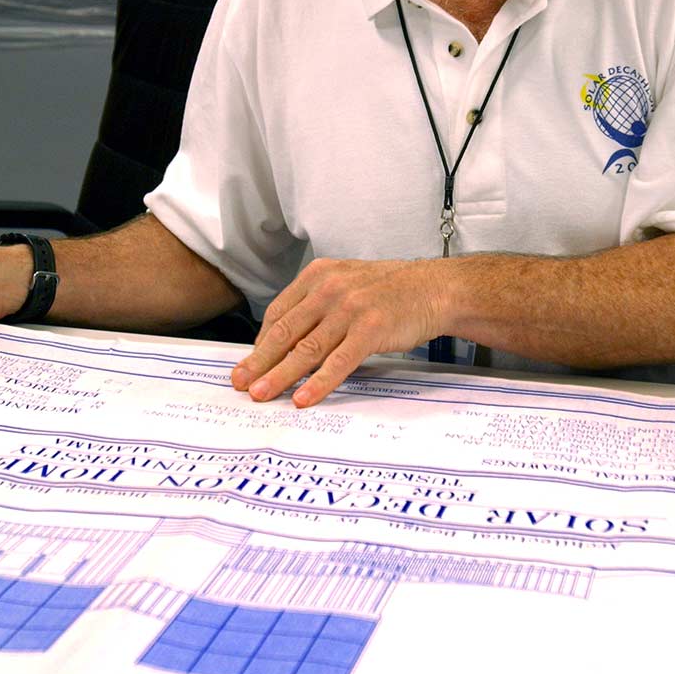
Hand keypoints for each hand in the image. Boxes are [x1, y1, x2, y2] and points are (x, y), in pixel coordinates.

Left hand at [230, 257, 448, 407]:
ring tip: (261, 395)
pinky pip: (338, 362)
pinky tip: (304, 398)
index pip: (279, 312)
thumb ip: (318, 304)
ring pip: (306, 349)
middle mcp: (330, 289)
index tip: (249, 363)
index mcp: (319, 275)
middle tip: (240, 382)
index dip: (260, 342)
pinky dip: (318, 383)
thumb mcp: (347, 283)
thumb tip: (288, 340)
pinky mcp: (370, 330)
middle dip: (259, 361)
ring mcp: (350, 308)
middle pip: (285, 331)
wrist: (434, 288)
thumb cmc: (391, 290)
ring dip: (280, 376)